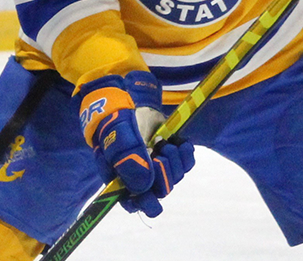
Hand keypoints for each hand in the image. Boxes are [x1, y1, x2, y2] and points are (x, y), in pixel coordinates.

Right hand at [77, 71, 194, 216]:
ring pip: (174, 177)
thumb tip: (144, 187)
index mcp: (121, 178)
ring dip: (173, 160)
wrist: (126, 99)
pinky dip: (186, 153)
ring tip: (162, 142)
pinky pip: (186, 163)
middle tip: (158, 153)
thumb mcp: (118, 138)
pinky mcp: (171, 152)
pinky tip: (178, 142)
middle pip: (160, 191)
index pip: (135, 203)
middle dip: (163, 173)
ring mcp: (157, 164)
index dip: (146, 203)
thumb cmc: (115, 120)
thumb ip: (128, 161)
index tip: (153, 201)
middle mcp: (140, 175)